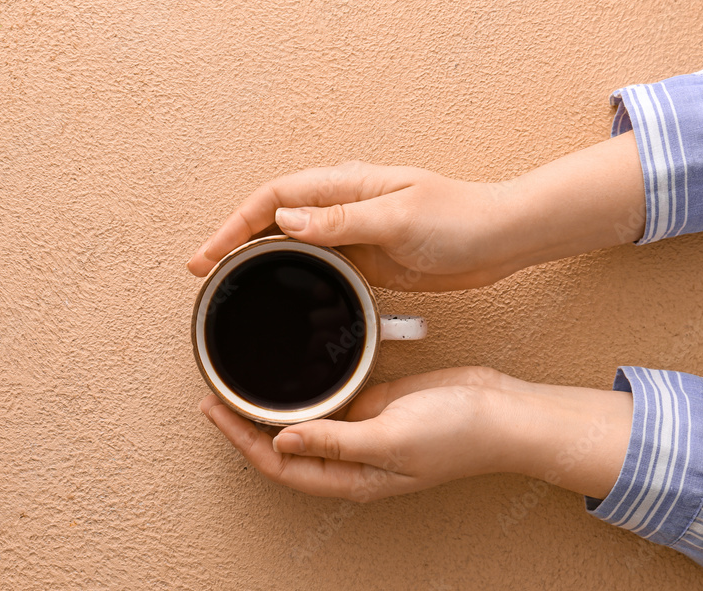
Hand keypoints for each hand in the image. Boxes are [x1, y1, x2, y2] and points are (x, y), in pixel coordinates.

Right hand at [186, 132, 644, 290]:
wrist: (500, 240)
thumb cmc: (459, 219)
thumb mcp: (399, 218)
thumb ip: (342, 221)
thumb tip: (286, 222)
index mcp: (346, 186)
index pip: (274, 199)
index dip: (234, 226)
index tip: (208, 255)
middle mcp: (343, 206)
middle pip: (272, 219)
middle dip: (233, 242)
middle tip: (202, 272)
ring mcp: (352, 232)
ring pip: (289, 243)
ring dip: (257, 259)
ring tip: (227, 284)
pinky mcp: (365, 257)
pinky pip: (317, 264)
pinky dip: (290, 275)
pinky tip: (278, 292)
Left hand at [199, 367, 632, 501]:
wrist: (502, 412)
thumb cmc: (458, 434)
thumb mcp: (390, 437)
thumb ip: (335, 440)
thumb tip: (282, 441)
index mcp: (351, 477)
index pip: (279, 463)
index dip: (241, 441)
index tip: (213, 411)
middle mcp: (351, 459)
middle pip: (283, 447)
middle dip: (246, 426)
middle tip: (215, 395)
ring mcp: (362, 433)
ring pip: (303, 424)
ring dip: (272, 408)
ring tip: (240, 383)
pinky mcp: (375, 406)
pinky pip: (329, 401)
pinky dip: (305, 390)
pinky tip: (289, 372)